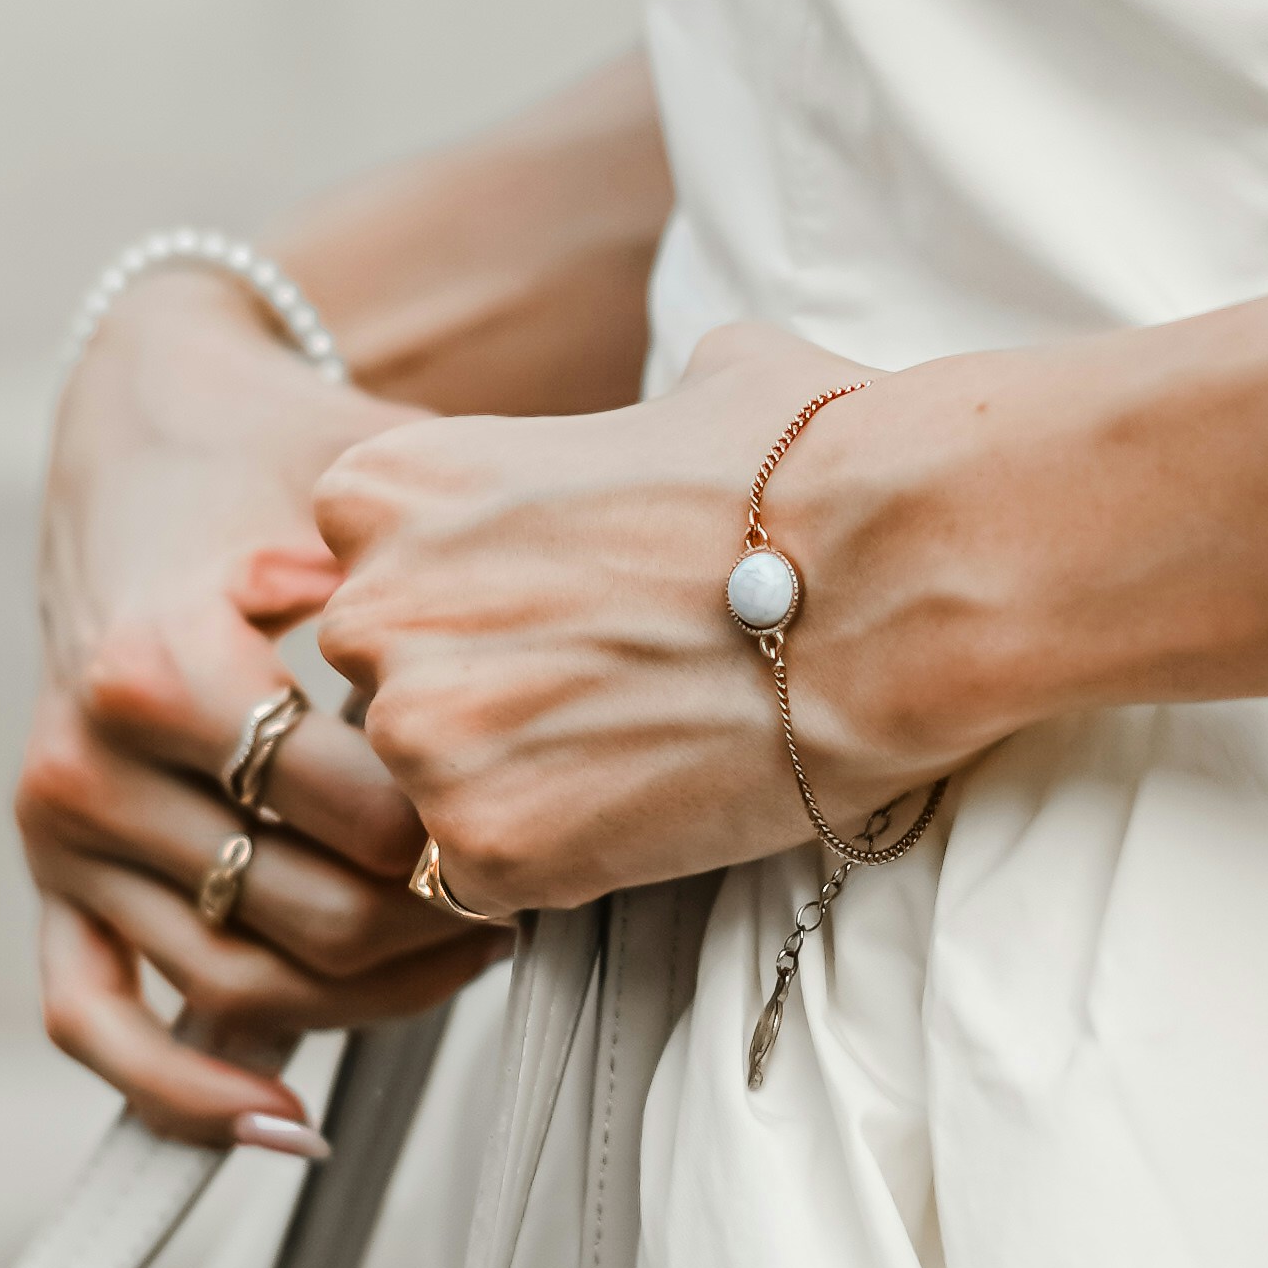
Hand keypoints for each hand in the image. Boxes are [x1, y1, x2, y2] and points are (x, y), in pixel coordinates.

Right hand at [17, 274, 506, 1144]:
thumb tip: (611, 629)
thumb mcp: (369, 481)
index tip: (552, 810)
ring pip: (240, 988)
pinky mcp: (50, 882)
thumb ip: (452, 566)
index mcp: (159, 664)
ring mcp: (60, 833)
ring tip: (470, 951)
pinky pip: (98, 1021)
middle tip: (531, 887)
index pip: (362, 825)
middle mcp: (88, 759)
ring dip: (371, 1000)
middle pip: (312, 921)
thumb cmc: (282, 460)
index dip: (476, 840)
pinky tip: (287, 1122)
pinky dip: (185, 1093)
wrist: (147, 440)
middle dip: (442, 924)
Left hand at [312, 325, 928, 915]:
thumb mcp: (688, 386)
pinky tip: (654, 805)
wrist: (898, 576)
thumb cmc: (815, 466)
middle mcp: (370, 608)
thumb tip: (679, 413)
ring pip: (435, 794)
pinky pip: (490, 882)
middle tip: (611, 689)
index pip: (378, 580)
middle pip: (390, 690)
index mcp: (383, 490)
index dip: (478, 607)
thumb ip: (616, 426)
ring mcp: (420, 736)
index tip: (568, 609)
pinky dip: (564, 861)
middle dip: (484, 699)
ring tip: (646, 747)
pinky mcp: (483, 847)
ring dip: (521, 785)